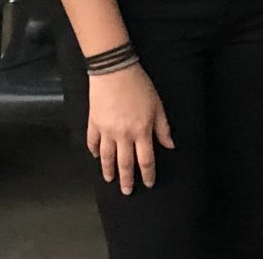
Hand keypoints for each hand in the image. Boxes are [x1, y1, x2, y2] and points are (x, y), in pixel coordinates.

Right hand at [86, 65, 173, 194]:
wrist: (114, 70)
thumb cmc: (139, 86)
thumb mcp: (157, 106)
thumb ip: (163, 128)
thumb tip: (170, 146)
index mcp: (141, 132)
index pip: (145, 160)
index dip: (148, 174)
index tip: (148, 183)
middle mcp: (123, 135)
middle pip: (125, 163)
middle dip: (126, 180)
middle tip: (126, 191)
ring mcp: (106, 130)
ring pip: (106, 156)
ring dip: (108, 170)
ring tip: (109, 179)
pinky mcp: (94, 122)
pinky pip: (92, 141)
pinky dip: (92, 150)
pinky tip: (94, 156)